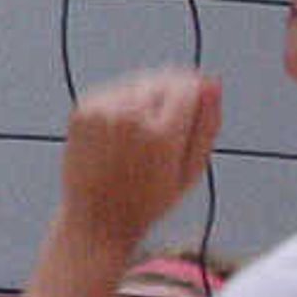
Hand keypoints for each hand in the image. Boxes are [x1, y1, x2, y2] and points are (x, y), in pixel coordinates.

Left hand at [61, 67, 220, 250]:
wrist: (96, 215)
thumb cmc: (149, 200)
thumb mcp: (191, 171)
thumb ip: (207, 125)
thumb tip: (213, 85)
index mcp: (160, 136)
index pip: (188, 87)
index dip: (197, 94)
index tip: (197, 107)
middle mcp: (128, 117)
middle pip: (164, 80)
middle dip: (173, 95)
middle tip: (170, 129)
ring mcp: (101, 111)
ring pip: (139, 82)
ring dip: (149, 98)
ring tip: (145, 136)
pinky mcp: (83, 109)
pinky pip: (115, 90)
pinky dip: (124, 103)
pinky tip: (124, 134)